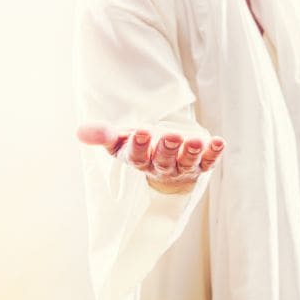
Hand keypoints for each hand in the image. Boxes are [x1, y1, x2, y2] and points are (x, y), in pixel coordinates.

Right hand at [76, 121, 225, 193]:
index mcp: (139, 160)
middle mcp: (160, 167)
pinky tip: (219, 142)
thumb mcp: (121, 139)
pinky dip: (213, 153)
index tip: (141, 133)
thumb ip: (103, 135)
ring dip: (191, 152)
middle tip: (171, 136)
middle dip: (167, 148)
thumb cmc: (141, 147)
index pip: (136, 157)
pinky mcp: (200, 165)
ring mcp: (181, 167)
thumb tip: (80, 132)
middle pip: (163, 161)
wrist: (164, 160)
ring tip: (196, 140)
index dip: (138, 146)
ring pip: (186, 163)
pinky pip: (207, 162)